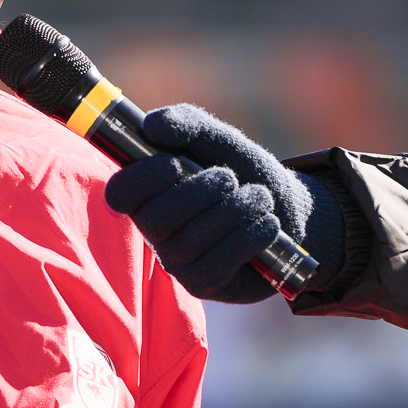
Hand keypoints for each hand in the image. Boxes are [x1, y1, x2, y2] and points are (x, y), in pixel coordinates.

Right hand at [104, 104, 318, 304]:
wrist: (288, 208)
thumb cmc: (243, 171)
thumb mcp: (218, 139)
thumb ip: (187, 124)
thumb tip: (152, 125)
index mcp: (147, 194)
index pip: (119, 193)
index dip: (145, 177)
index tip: (176, 162)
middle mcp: (154, 232)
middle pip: (157, 218)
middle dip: (201, 191)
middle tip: (230, 178)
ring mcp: (177, 262)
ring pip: (193, 238)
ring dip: (236, 210)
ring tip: (259, 197)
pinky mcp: (203, 284)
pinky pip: (219, 261)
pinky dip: (250, 235)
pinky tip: (267, 224)